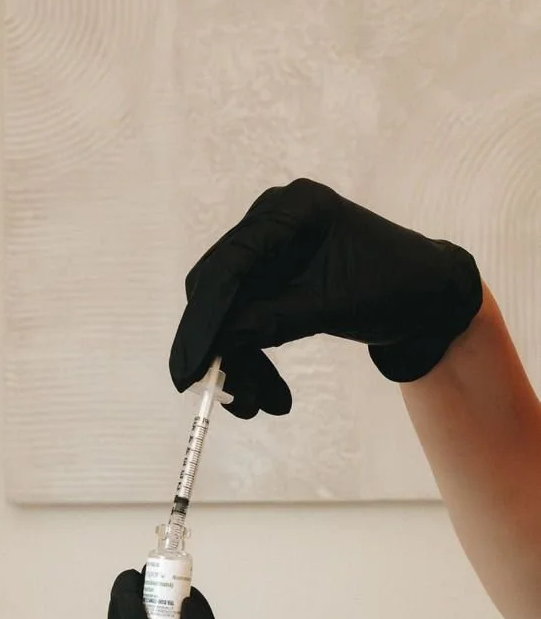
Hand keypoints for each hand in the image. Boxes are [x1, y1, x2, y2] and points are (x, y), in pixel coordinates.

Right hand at [169, 179, 482, 417]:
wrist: (427, 296)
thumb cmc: (394, 288)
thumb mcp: (332, 307)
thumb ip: (271, 319)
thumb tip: (215, 346)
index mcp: (293, 212)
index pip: (230, 266)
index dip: (205, 321)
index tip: (191, 370)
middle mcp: (272, 222)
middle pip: (219, 290)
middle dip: (222, 349)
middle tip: (229, 398)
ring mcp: (269, 249)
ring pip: (230, 313)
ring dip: (239, 361)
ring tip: (258, 407)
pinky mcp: (271, 277)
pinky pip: (246, 318)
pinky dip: (252, 355)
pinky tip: (265, 394)